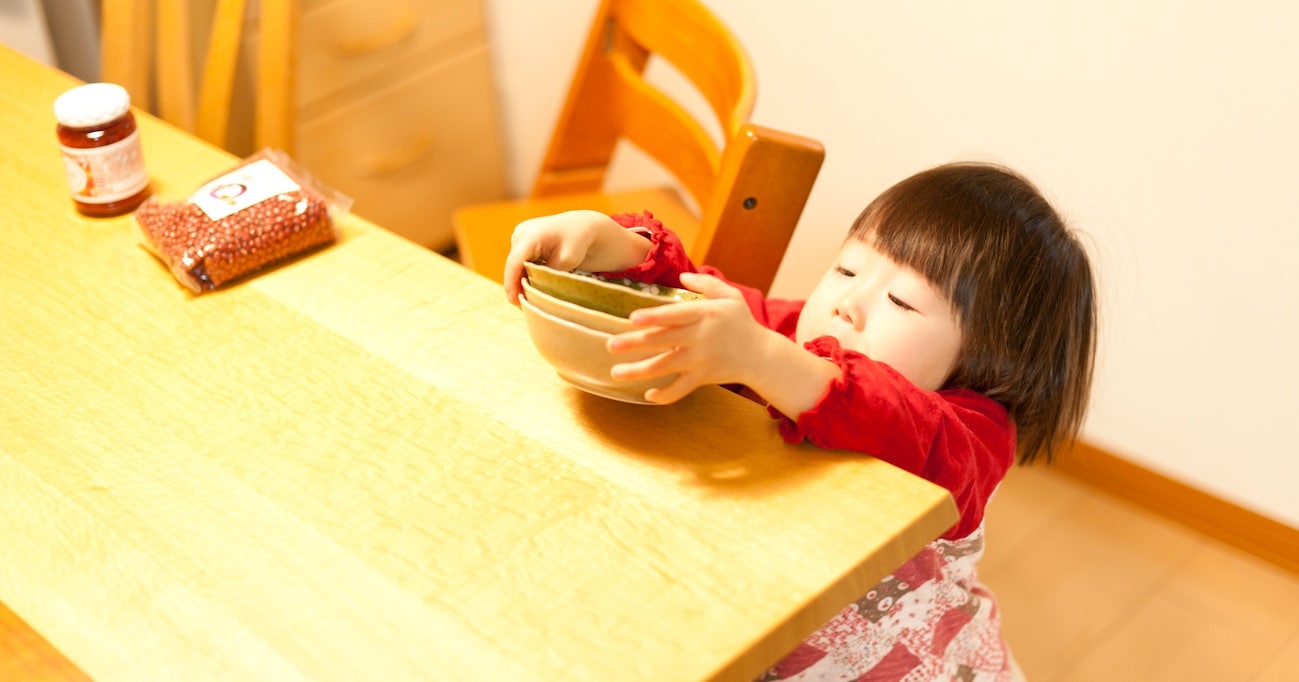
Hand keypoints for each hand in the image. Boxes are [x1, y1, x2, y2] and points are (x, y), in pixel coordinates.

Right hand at [502, 210, 651, 304]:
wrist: (581, 226)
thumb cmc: (577, 242)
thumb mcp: (566, 261)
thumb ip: (547, 275)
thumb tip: (531, 289)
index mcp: (531, 235)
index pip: (515, 263)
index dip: (511, 284)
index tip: (515, 301)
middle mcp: (521, 232)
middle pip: (513, 265)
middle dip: (516, 284)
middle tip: (524, 305)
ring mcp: (519, 234)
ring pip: (515, 264)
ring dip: (520, 279)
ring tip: (529, 296)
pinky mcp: (521, 239)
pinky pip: (519, 260)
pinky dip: (524, 272)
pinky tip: (532, 283)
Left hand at [606, 272, 778, 403]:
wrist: (760, 355)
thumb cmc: (741, 322)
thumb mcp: (730, 296)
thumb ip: (706, 283)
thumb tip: (682, 274)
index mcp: (705, 314)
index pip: (675, 315)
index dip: (654, 317)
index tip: (632, 319)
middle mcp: (700, 338)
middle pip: (662, 341)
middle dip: (635, 344)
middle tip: (610, 345)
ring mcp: (700, 360)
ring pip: (665, 367)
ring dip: (638, 371)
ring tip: (615, 372)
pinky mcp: (702, 378)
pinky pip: (680, 390)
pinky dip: (664, 396)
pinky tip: (647, 395)